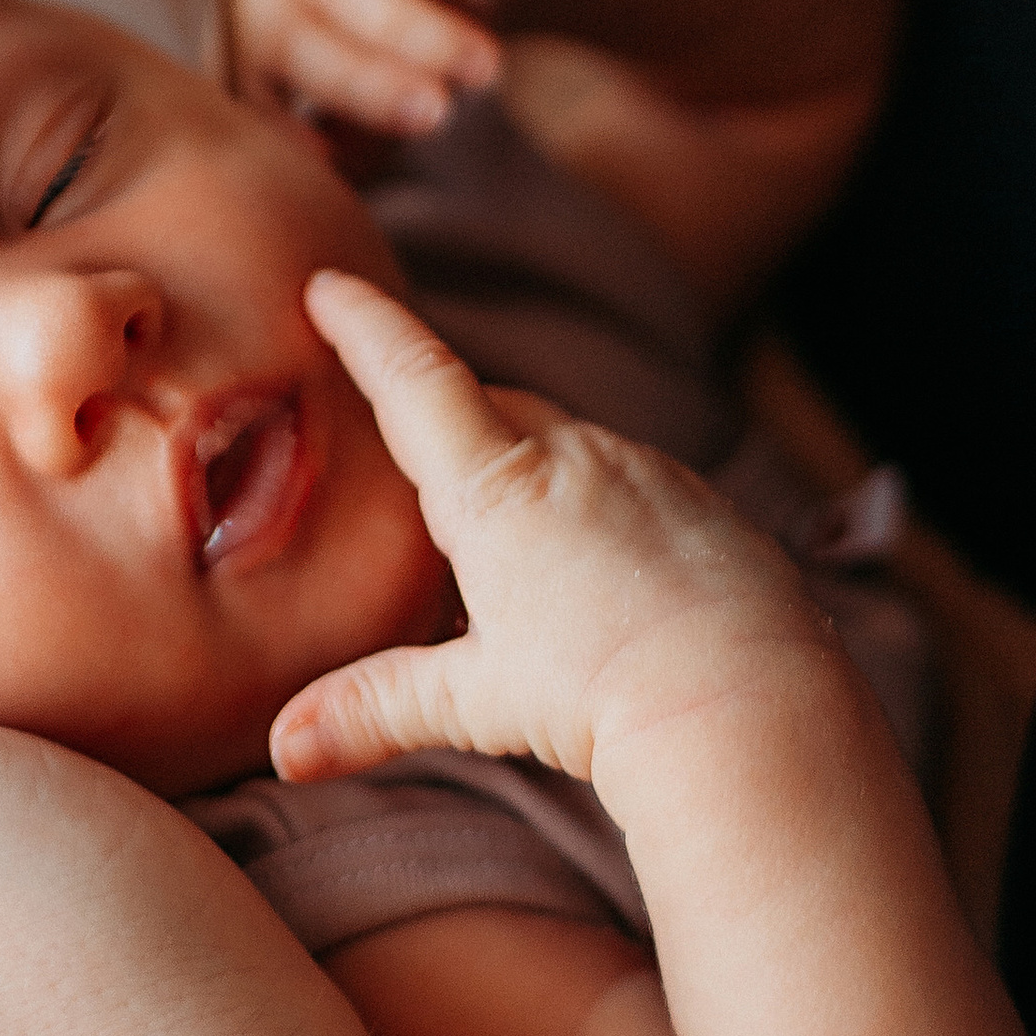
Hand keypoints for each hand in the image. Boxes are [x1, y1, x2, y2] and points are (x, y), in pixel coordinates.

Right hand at [271, 273, 824, 795]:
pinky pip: (635, 483)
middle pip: (492, 408)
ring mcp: (647, 472)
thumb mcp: (476, 702)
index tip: (330, 286)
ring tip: (518, 555)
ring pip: (568, 447)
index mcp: (497, 489)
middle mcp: (574, 456)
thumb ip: (376, 708)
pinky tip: (608, 580)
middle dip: (451, 421)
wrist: (749, 703)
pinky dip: (602, 508)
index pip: (415, 379)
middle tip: (417, 457)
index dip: (367, 327)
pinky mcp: (704, 503)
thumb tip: (286, 749)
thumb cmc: (603, 698)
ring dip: (533, 476)